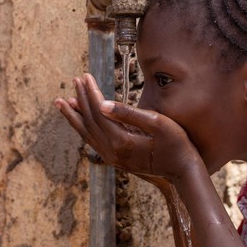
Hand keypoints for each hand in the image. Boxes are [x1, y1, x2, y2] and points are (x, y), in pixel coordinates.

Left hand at [54, 73, 201, 181]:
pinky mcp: (116, 161)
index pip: (99, 112)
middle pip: (89, 121)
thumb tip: (102, 104)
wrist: (183, 171)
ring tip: (63, 102)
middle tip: (74, 80)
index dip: (91, 92)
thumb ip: (129, 113)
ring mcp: (113, 158)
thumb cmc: (176, 144)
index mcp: (121, 141)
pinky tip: (81, 121)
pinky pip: (94, 142)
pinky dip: (84, 129)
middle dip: (81, 99)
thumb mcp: (157, 123)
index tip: (85, 76)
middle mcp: (112, 152)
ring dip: (75, 116)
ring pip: (87, 134)